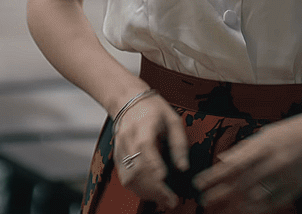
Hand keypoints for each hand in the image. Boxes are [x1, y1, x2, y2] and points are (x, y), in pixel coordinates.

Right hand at [113, 93, 188, 207]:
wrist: (127, 101)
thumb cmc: (152, 109)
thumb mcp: (173, 120)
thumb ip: (179, 143)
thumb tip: (183, 167)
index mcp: (143, 126)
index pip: (145, 147)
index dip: (153, 164)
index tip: (164, 179)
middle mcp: (128, 140)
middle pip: (137, 168)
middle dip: (154, 189)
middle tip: (171, 200)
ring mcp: (121, 150)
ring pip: (129, 178)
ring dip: (146, 193)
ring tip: (163, 200)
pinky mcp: (118, 158)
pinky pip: (126, 178)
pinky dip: (138, 189)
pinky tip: (151, 193)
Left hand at [193, 114, 301, 213]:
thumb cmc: (296, 129)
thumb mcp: (268, 133)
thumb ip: (244, 148)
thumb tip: (223, 159)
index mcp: (264, 146)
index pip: (231, 166)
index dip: (212, 177)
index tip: (198, 184)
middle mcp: (273, 162)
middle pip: (239, 185)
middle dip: (219, 195)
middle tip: (204, 202)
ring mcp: (286, 177)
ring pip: (255, 198)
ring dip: (235, 206)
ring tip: (222, 210)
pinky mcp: (297, 188)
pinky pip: (274, 203)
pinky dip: (258, 208)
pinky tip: (246, 210)